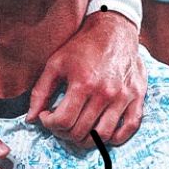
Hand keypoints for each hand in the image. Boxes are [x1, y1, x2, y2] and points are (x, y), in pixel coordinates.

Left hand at [27, 10, 145, 146]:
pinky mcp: (137, 96)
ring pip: (103, 135)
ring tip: (77, 129)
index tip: (47, 116)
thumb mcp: (55, 64)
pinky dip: (116, 138)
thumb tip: (30, 119)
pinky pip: (130, 127)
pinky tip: (102, 132)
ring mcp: (123, 96)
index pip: (63, 121)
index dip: (50, 124)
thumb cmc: (82, 46)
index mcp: (83, 84)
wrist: (114, 29)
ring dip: (86, 139)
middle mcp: (105, 93)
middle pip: (81, 131)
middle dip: (64, 132)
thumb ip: (41, 92)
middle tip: (60, 123)